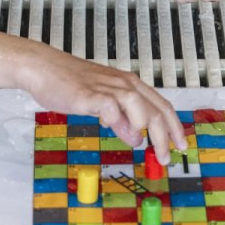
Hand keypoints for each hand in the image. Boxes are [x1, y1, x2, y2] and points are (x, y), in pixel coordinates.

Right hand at [16, 47, 187, 162]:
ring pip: (138, 105)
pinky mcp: (89, 94)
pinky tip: (110, 126)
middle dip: (165, 136)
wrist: (44, 68)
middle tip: (166, 157)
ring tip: (140, 143)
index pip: (162, 105)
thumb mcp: (101, 104)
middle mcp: (123, 84)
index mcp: (129, 84)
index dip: (174, 126)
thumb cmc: (70, 83)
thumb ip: (121, 120)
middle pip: (155, 109)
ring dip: (144, 127)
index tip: (180, 144)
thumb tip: (136, 138)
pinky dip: (115, 120)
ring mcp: (106, 88)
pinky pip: (110, 107)